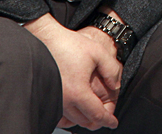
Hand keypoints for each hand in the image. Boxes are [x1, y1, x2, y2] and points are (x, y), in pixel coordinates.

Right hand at [24, 13, 121, 129]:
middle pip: (85, 120)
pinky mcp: (48, 96)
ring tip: (93, 114)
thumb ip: (112, 70)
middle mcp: (65, 100)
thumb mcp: (98, 53)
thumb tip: (115, 86)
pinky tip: (77, 110)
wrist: (46, 38)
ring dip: (85, 119)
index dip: (108, 120)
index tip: (113, 123)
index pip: (97, 114)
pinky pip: (60, 115)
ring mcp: (55, 99)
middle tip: (105, 117)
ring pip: (73, 119)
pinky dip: (71, 117)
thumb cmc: (69, 43)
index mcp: (79, 91)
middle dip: (97, 121)